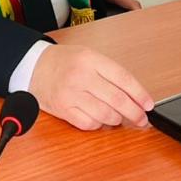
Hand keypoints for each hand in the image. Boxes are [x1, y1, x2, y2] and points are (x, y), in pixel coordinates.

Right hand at [28, 44, 153, 130]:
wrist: (32, 66)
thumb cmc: (64, 62)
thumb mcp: (87, 55)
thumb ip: (110, 72)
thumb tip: (136, 96)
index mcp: (89, 59)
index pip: (124, 79)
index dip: (140, 94)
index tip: (149, 105)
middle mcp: (81, 76)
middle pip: (118, 100)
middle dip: (135, 113)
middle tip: (141, 119)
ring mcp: (71, 93)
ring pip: (106, 115)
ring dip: (116, 119)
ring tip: (117, 116)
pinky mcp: (63, 109)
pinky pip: (89, 124)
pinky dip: (98, 124)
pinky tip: (98, 118)